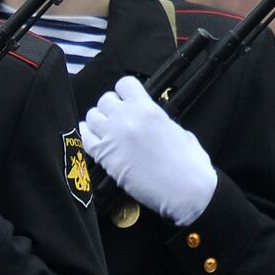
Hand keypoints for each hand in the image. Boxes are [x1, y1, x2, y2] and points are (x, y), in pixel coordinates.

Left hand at [80, 75, 216, 226]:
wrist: (186, 190)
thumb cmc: (189, 163)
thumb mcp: (178, 131)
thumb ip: (158, 121)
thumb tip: (150, 121)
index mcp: (147, 109)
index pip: (124, 84)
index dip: (125, 92)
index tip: (127, 100)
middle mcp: (126, 118)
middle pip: (105, 100)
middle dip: (111, 108)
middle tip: (118, 119)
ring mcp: (112, 136)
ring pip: (92, 116)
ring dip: (98, 122)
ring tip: (107, 131)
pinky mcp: (103, 155)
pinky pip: (84, 138)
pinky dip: (88, 137)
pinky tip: (95, 141)